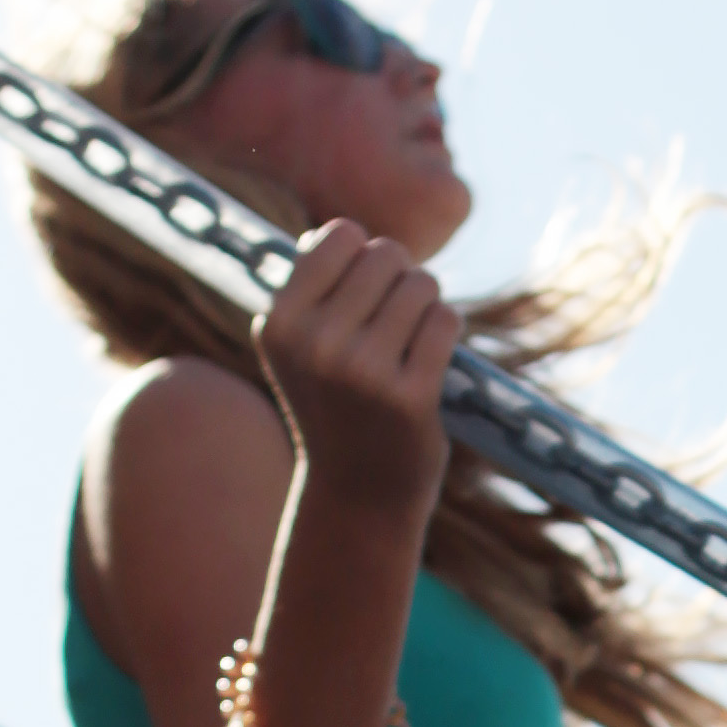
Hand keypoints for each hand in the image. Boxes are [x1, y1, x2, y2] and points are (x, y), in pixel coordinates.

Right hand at [254, 219, 464, 533]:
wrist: (358, 493)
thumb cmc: (334, 403)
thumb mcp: (300, 347)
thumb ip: (312, 287)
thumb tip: (342, 234)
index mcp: (280, 324)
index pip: (341, 235)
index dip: (363, 255)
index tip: (364, 292)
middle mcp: (316, 345)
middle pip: (387, 254)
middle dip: (400, 278)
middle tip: (393, 323)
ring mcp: (364, 373)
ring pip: (422, 285)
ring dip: (426, 306)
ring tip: (409, 344)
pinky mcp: (410, 397)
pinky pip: (445, 321)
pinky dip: (445, 332)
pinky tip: (429, 362)